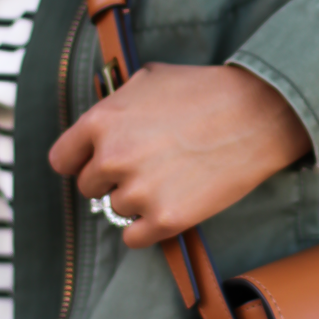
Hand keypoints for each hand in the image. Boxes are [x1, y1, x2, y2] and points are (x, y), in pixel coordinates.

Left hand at [48, 63, 311, 248]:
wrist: (256, 114)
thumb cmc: (205, 91)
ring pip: (116, 210)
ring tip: (170, 178)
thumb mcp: (148, 79)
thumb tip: (101, 124)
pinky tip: (167, 208)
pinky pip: (134, 238)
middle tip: (145, 167)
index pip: (62, 160)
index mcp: (101, 122)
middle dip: (112, 179)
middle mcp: (113, 158)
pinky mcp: (165, 219)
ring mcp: (138, 191)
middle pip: (90, 187)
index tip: (96, 163)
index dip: (80, 161)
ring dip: (137, 201)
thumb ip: (115, 105)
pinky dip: (146, 228)